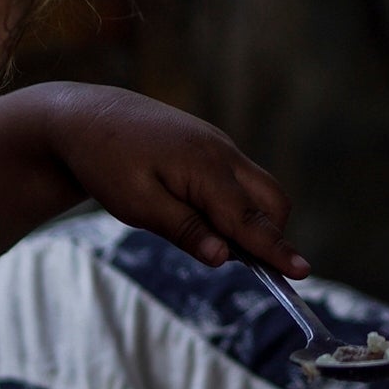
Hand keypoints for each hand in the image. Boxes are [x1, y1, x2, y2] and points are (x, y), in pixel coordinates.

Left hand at [0, 84, 294, 273]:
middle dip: (270, 234)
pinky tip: (198, 214)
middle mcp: (222, 153)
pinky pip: (240, 179)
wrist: (85, 115)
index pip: (249, 219)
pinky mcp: (211, 146)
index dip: (276, 249)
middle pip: (272, 200)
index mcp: (204, 168)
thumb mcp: (136, 205)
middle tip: (240, 263)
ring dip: (251, 219)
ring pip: (259, 189)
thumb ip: (184, 230)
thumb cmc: (106, 162)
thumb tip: (224, 257)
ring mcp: (219, 145)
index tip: (302, 273)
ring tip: (207, 237)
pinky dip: (235, 204)